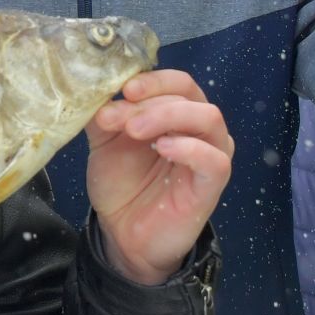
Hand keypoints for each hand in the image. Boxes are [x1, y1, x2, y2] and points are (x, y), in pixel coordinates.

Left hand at [84, 70, 233, 284]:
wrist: (122, 234)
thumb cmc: (122, 184)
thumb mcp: (104, 142)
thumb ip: (105, 115)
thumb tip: (100, 91)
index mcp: (177, 113)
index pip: (178, 82)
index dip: (153, 80)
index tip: (125, 90)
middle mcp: (199, 129)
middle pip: (190, 95)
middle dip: (151, 101)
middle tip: (119, 118)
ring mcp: (210, 155)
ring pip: (208, 118)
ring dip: (168, 116)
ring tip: (135, 130)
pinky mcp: (213, 185)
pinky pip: (215, 160)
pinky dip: (189, 148)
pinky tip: (163, 148)